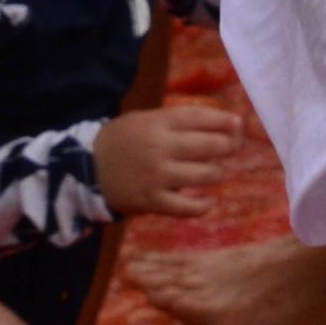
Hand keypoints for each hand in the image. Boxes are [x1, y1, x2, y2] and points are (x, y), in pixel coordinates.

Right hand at [95, 105, 244, 219]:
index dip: (225, 120)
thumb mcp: (146, 120)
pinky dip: (203, 206)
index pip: (201, 118)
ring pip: (206, 175)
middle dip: (229, 147)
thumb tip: (230, 122)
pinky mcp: (151, 201)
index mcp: (158, 123)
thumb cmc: (124, 140)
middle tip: (231, 149)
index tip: (238, 124)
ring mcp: (157, 176)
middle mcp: (160, 147)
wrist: (87, 169)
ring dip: (217, 173)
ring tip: (215, 172)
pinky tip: (208, 202)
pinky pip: (188, 207)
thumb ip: (181, 121)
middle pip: (210, 145)